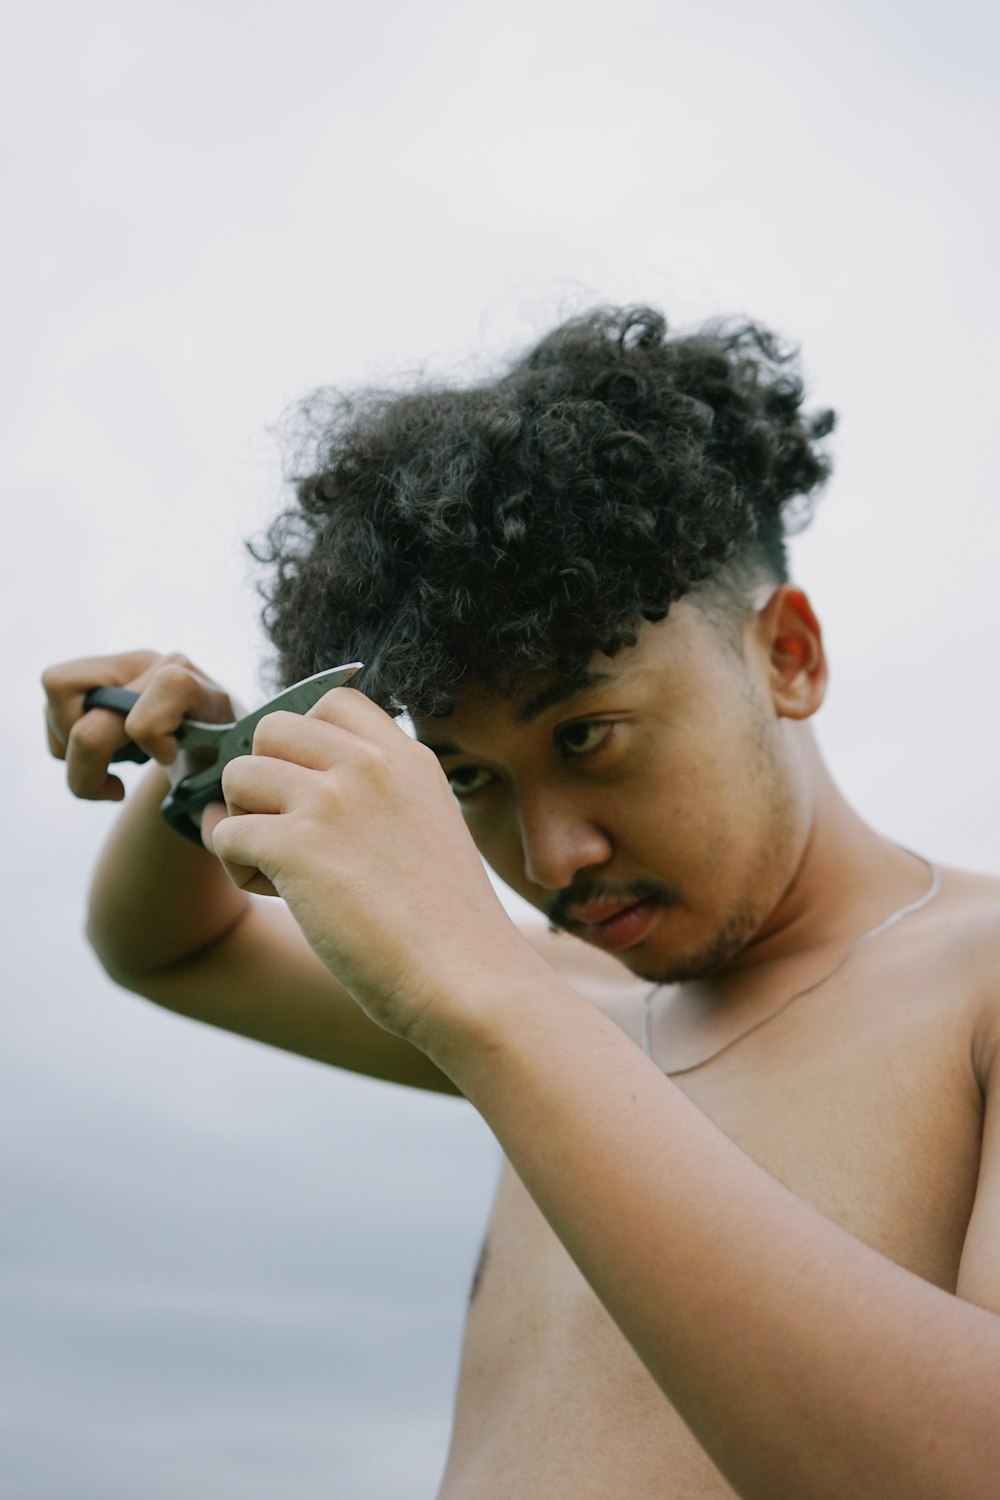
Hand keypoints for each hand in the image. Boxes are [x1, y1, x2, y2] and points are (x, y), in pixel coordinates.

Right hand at [42, 650, 237, 804]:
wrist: (211, 747)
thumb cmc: (216, 773)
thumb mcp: (225, 793)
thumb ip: (218, 813)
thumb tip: (201, 826)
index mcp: (205, 694)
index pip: (172, 685)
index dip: (154, 731)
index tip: (167, 758)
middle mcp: (163, 666)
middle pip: (95, 706)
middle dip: (89, 761)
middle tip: (114, 788)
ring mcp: (129, 665)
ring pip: (59, 687)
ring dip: (68, 743)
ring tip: (106, 765)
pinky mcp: (99, 673)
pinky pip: (54, 697)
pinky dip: (62, 741)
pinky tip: (99, 755)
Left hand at [208, 688, 529, 1047]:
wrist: (467, 980)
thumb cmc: (447, 927)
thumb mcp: (429, 828)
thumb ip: (378, 795)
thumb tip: (294, 786)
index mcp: (408, 758)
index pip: (332, 701)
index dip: (303, 742)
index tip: (312, 790)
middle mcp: (370, 765)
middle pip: (270, 728)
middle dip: (265, 779)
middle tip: (290, 833)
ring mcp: (333, 800)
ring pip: (239, 775)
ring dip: (245, 821)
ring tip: (281, 869)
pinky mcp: (297, 846)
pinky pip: (225, 832)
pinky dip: (238, 867)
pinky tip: (280, 896)